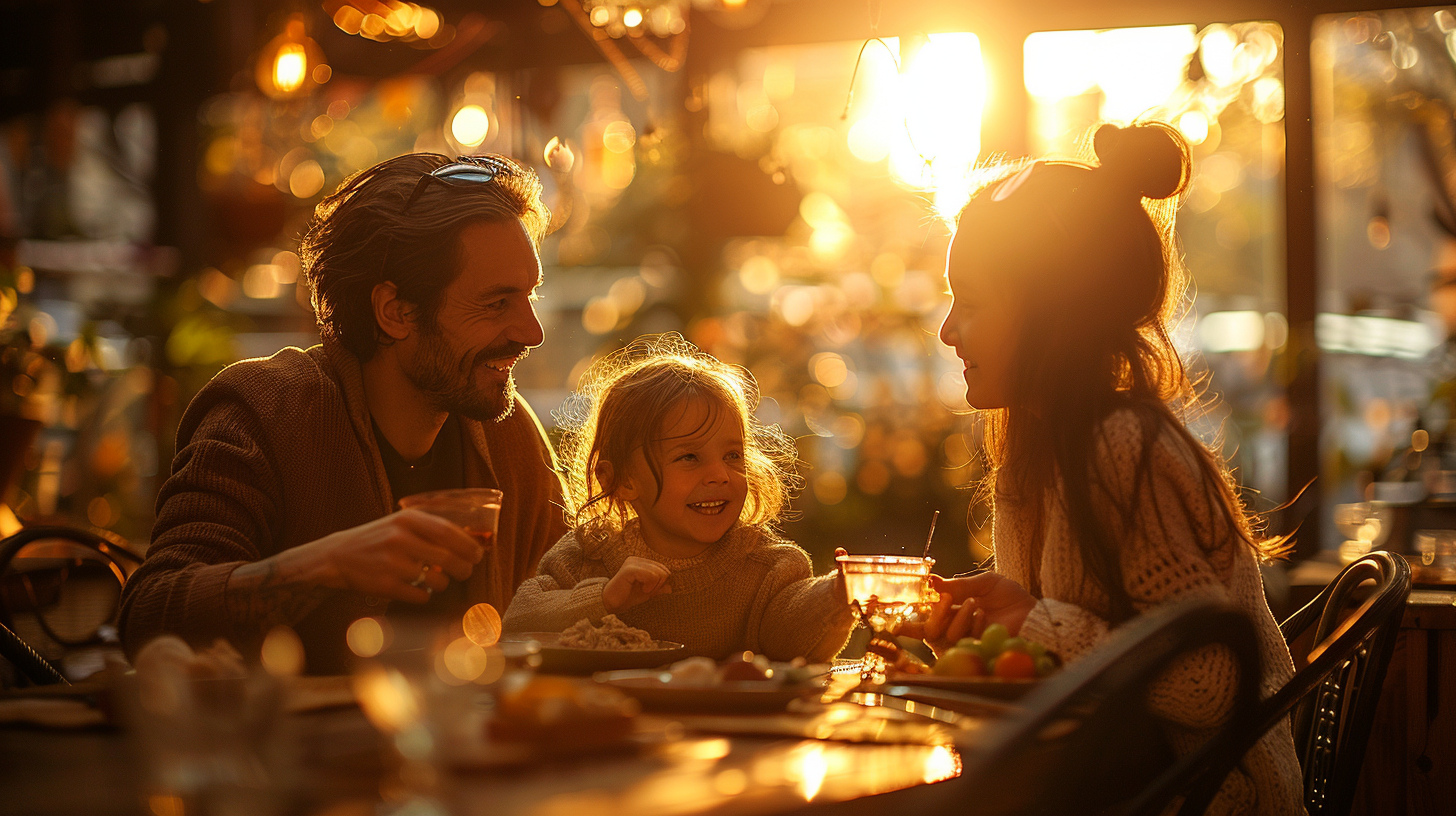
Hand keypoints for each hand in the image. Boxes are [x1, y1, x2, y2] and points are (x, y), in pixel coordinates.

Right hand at [301, 508, 483, 603]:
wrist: (336, 557)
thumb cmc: (376, 539)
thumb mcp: (399, 523)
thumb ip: (428, 528)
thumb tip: (469, 539)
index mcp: (406, 519)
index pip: (448, 531)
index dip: (468, 545)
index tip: (478, 554)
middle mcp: (400, 539)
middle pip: (449, 557)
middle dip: (464, 568)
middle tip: (466, 571)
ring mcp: (392, 563)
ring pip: (437, 579)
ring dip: (444, 583)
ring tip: (437, 579)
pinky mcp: (385, 585)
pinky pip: (421, 596)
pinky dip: (425, 595)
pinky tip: (417, 588)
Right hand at [603, 556, 671, 612]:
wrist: (611, 603)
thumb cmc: (628, 597)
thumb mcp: (647, 592)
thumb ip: (658, 588)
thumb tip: (671, 587)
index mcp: (641, 562)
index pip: (662, 568)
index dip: (662, 581)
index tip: (653, 591)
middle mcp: (637, 559)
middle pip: (663, 570)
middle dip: (659, 584)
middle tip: (648, 591)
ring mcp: (633, 563)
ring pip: (658, 573)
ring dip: (655, 586)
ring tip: (644, 591)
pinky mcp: (630, 569)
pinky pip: (651, 575)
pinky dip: (650, 586)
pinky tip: (643, 590)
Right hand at [901, 572, 1036, 655]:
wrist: (1032, 612)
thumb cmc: (1009, 597)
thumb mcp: (984, 583)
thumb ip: (958, 585)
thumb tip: (930, 582)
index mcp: (952, 613)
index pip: (925, 621)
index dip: (909, 625)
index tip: (896, 626)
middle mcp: (955, 630)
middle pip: (930, 630)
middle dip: (935, 614)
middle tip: (945, 601)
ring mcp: (967, 642)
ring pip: (949, 634)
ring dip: (960, 617)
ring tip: (976, 604)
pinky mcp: (980, 651)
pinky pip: (968, 641)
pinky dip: (975, 625)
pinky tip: (985, 616)